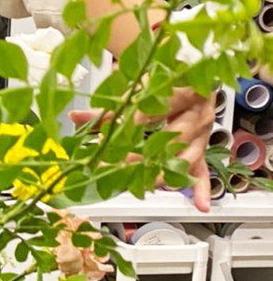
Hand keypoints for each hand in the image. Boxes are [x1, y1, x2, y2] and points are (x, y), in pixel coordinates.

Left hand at [71, 86, 215, 212]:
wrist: (192, 77)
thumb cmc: (164, 81)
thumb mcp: (137, 90)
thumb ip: (108, 108)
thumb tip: (76, 118)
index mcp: (184, 91)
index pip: (161, 107)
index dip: (136, 120)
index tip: (115, 132)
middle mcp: (197, 113)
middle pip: (172, 136)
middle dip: (144, 153)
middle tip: (120, 164)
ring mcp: (201, 134)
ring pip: (187, 157)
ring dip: (163, 173)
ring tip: (142, 184)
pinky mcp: (201, 148)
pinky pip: (203, 170)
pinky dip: (200, 188)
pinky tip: (200, 204)